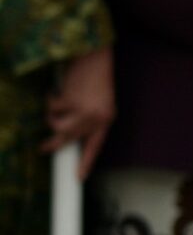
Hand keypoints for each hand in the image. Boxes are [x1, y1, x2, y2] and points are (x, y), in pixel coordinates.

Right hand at [42, 47, 114, 178]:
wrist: (95, 56)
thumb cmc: (95, 77)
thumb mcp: (98, 101)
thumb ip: (88, 117)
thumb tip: (68, 132)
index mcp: (106, 119)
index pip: (95, 146)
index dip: (86, 162)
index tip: (79, 177)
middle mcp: (97, 118)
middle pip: (70, 139)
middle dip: (53, 144)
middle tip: (43, 148)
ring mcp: (84, 111)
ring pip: (58, 125)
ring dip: (51, 117)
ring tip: (54, 106)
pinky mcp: (71, 101)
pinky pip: (52, 108)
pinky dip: (50, 100)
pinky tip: (56, 91)